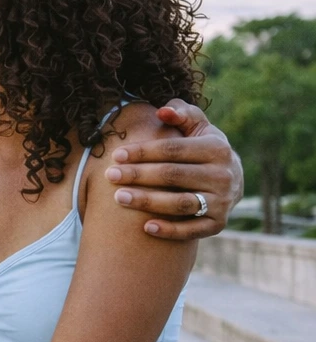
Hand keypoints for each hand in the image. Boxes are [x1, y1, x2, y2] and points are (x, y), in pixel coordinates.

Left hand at [105, 101, 242, 240]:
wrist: (233, 180)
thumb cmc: (203, 148)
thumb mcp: (198, 126)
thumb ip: (181, 113)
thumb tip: (162, 111)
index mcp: (217, 148)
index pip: (173, 149)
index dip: (143, 152)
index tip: (116, 155)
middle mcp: (223, 175)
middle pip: (173, 175)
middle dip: (138, 175)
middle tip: (110, 175)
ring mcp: (222, 202)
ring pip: (180, 204)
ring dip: (148, 202)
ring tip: (119, 197)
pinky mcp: (219, 224)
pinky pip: (192, 230)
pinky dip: (170, 230)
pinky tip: (145, 228)